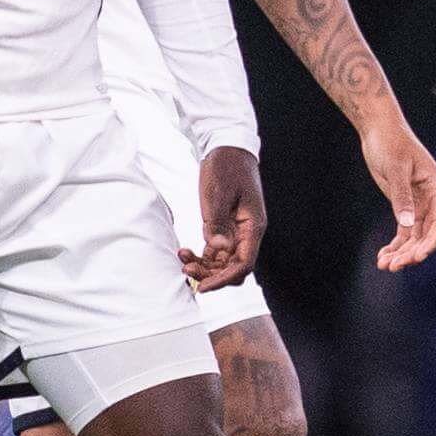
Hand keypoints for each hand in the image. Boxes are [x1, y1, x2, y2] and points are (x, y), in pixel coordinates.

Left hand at [186, 145, 265, 289]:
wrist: (228, 149)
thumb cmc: (226, 167)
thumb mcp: (218, 193)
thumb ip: (217, 222)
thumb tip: (218, 248)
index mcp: (252, 227)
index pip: (243, 264)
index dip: (224, 279)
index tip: (204, 286)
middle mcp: (247, 234)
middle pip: (233, 268)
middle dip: (212, 275)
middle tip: (187, 270)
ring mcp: (236, 232)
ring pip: (223, 263)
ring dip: (204, 266)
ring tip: (182, 257)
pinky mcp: (224, 228)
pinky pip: (215, 252)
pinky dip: (202, 256)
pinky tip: (185, 252)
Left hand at [358, 114, 435, 269]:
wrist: (379, 130)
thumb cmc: (391, 143)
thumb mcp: (396, 169)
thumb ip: (401, 196)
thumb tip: (407, 224)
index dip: (431, 241)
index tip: (418, 256)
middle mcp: (432, 200)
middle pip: (427, 234)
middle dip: (412, 252)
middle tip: (393, 266)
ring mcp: (418, 205)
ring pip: (414, 237)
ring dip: (401, 253)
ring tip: (384, 266)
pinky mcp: (404, 207)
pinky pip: (403, 232)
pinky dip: (394, 245)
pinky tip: (382, 257)